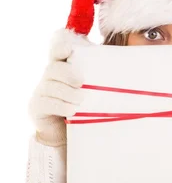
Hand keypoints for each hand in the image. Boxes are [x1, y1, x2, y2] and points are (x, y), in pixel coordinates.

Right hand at [28, 28, 89, 145]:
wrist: (67, 133)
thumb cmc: (83, 108)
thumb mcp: (92, 92)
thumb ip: (99, 80)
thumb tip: (123, 71)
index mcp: (61, 69)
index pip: (56, 53)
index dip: (60, 48)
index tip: (68, 49)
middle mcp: (49, 78)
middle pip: (53, 69)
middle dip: (67, 73)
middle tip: (81, 81)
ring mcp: (41, 93)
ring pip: (50, 86)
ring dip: (67, 92)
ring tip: (81, 99)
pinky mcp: (37, 108)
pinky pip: (46, 104)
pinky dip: (60, 106)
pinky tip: (72, 110)